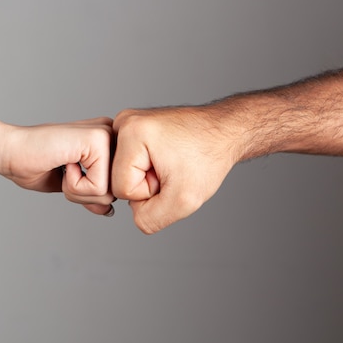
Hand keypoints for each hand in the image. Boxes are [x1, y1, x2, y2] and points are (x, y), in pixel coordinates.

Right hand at [0, 117, 115, 215]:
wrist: (8, 150)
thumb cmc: (32, 164)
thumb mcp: (69, 186)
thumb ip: (92, 195)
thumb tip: (109, 210)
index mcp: (106, 141)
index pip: (115, 188)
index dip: (87, 194)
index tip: (65, 172)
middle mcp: (111, 133)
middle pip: (116, 192)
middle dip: (84, 195)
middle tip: (62, 171)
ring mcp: (106, 134)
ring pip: (109, 193)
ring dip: (77, 191)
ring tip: (61, 166)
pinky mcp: (98, 139)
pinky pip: (99, 187)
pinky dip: (74, 186)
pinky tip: (62, 163)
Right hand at [112, 107, 239, 232]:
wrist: (225, 131)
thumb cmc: (209, 157)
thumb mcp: (183, 201)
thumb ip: (150, 220)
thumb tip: (135, 217)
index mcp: (129, 131)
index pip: (122, 189)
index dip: (150, 191)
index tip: (171, 173)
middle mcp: (123, 122)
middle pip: (118, 180)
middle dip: (148, 184)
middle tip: (172, 168)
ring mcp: (126, 123)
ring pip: (123, 173)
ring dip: (148, 176)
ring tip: (170, 162)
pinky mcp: (132, 128)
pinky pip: (130, 164)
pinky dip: (148, 168)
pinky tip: (167, 157)